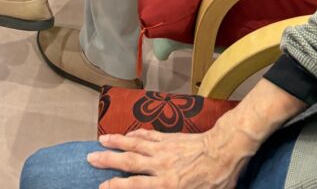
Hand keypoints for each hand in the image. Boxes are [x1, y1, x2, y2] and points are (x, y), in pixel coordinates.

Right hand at [88, 128, 247, 188]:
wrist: (225, 150)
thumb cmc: (216, 181)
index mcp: (167, 184)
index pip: (135, 185)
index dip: (117, 186)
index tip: (101, 186)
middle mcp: (160, 165)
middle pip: (129, 161)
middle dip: (108, 159)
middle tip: (90, 157)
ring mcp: (164, 149)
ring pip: (135, 143)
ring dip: (117, 141)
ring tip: (101, 139)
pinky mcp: (170, 138)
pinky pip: (149, 136)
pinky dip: (136, 134)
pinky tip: (129, 133)